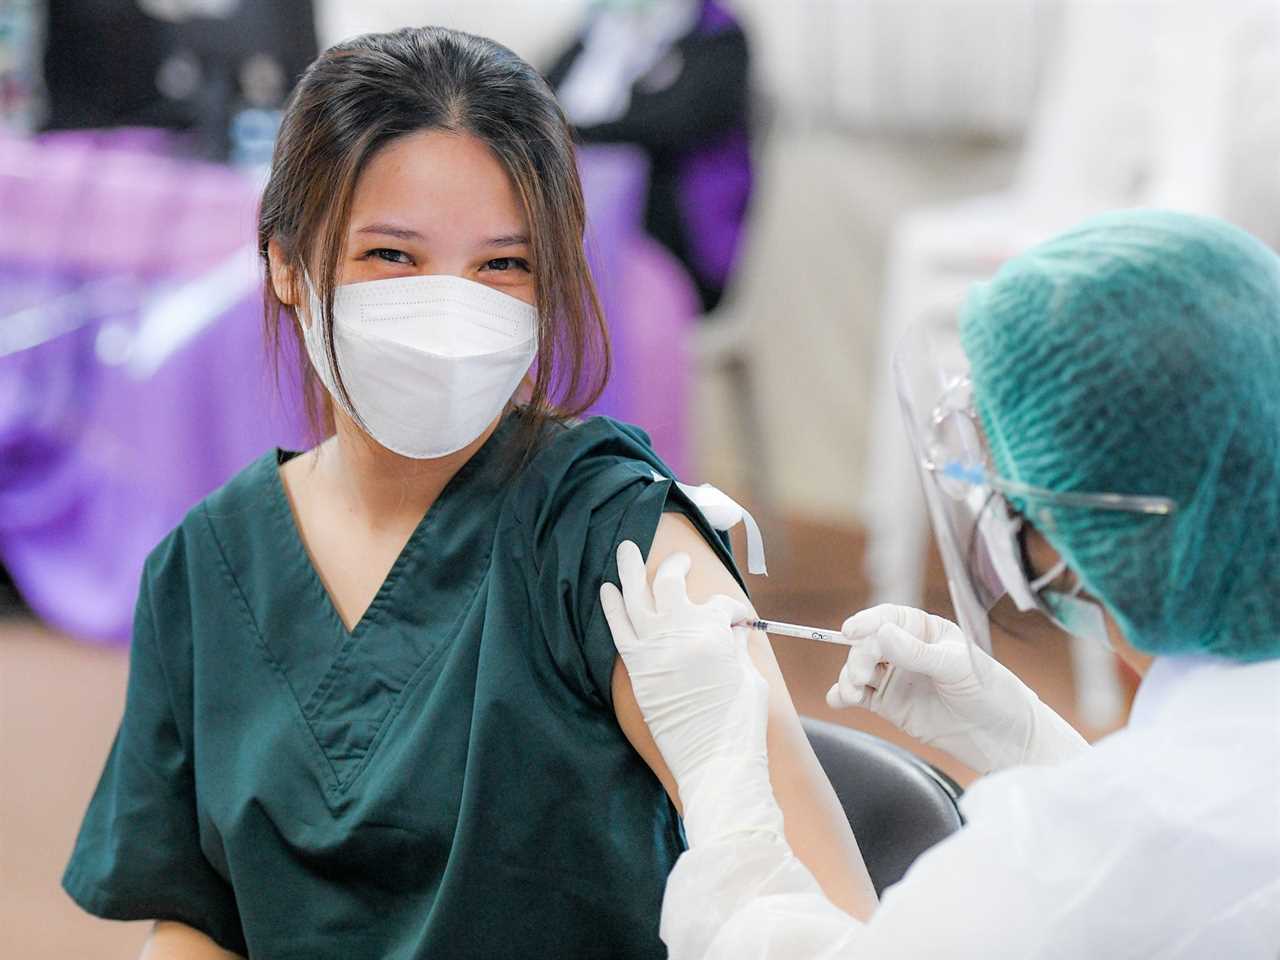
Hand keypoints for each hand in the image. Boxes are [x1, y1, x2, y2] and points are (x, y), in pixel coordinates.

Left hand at [601, 541, 781, 843]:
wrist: (715, 762)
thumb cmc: (740, 724)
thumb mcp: (749, 677)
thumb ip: (736, 648)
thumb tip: (731, 632)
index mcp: (713, 632)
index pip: (721, 604)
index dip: (734, 610)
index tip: (739, 620)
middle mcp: (679, 632)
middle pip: (672, 584)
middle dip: (677, 567)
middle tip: (680, 561)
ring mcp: (653, 648)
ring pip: (636, 595)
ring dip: (630, 569)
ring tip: (625, 548)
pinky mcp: (636, 668)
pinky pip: (617, 628)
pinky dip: (611, 606)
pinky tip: (605, 589)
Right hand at [826, 604, 1087, 773]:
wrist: (1005, 740)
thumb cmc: (992, 693)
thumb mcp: (957, 668)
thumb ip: (917, 653)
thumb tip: (881, 633)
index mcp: (927, 631)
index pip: (890, 618)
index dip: (867, 621)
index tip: (850, 631)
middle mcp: (907, 651)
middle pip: (868, 645)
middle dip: (858, 657)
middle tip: (860, 677)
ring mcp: (898, 678)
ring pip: (859, 669)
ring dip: (848, 677)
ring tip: (852, 693)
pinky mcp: (892, 705)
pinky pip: (861, 696)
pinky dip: (844, 695)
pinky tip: (839, 699)